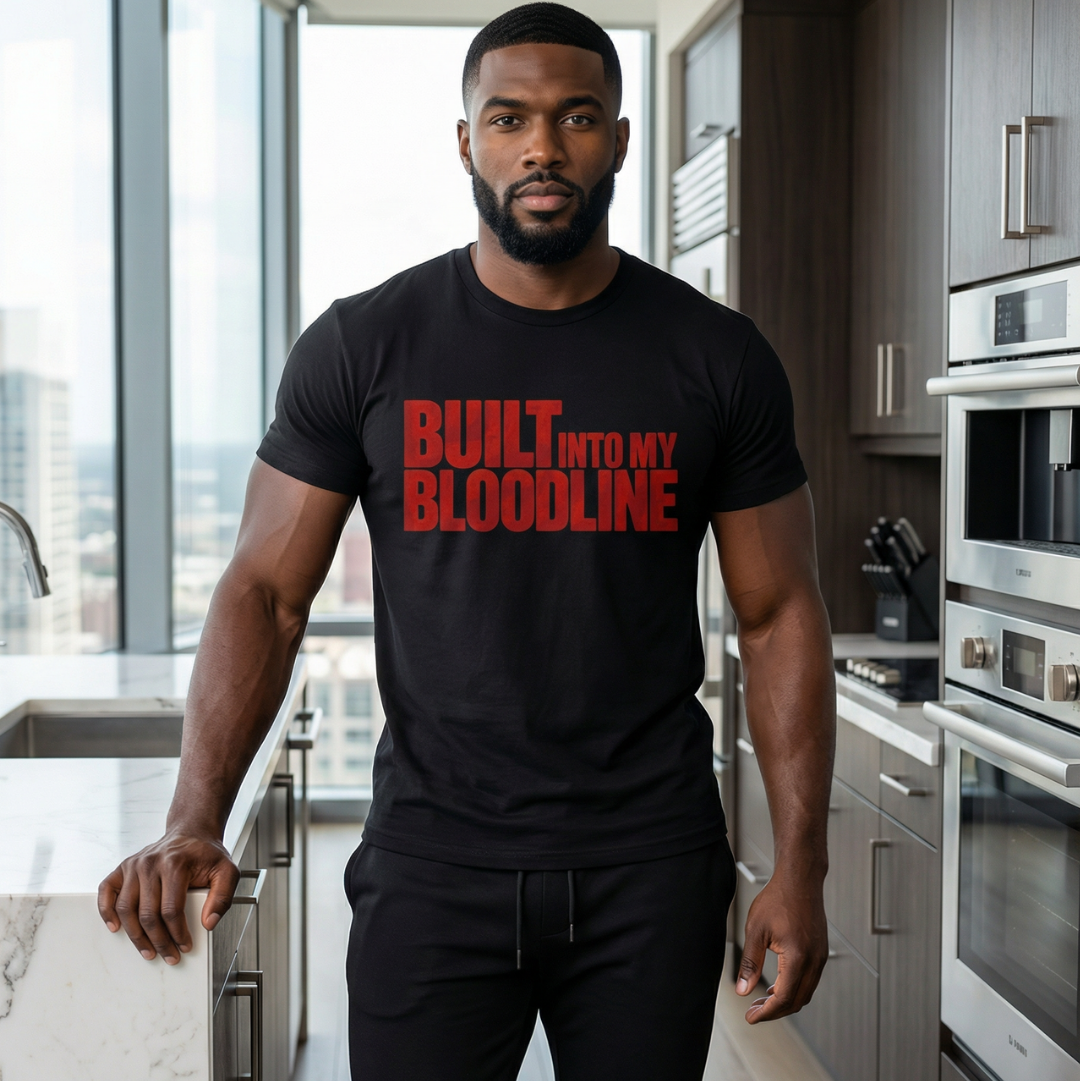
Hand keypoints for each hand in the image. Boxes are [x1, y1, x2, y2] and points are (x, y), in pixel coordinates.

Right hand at [97, 832, 239, 963]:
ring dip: (136, 935)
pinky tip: (115, 926)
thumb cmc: (206, 854)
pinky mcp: (124, 867)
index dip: (178, 934)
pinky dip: (106, 911)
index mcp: (176, 864)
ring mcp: (135, 864)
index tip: (184, 946)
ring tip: (147, 950)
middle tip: (168, 955)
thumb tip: (209, 923)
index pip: (172, 909)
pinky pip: (107, 891)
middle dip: (159, 941)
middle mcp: (151, 863)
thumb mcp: (227, 871)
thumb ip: (223, 897)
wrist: (192, 832)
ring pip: (127, 909)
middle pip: (148, 914)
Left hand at [734, 871, 827, 1022]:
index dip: (767, 1013)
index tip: (751, 1017)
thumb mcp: (756, 930)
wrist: (800, 880)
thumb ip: (750, 962)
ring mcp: (820, 957)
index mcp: (798, 958)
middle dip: (775, 1011)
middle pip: (797, 1001)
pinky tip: (777, 984)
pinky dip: (794, 988)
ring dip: (785, 1001)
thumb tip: (743, 991)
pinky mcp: (821, 952)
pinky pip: (809, 980)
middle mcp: (814, 961)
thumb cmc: (777, 899)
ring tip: (762, 1001)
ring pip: (805, 992)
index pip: (784, 998)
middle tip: (753, 1012)